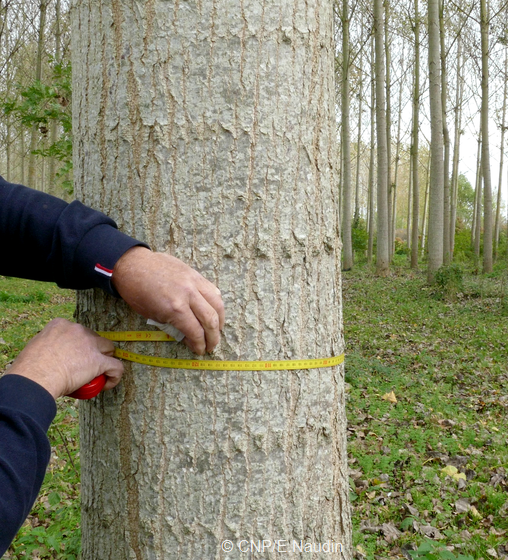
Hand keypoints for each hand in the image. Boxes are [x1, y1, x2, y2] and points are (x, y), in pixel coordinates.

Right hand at [6, 318, 123, 398]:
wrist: (34, 378)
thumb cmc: (29, 368)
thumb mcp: (36, 346)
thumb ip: (47, 344)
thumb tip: (50, 354)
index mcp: (61, 324)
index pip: (78, 332)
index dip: (79, 344)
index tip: (74, 356)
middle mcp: (78, 330)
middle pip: (95, 338)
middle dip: (94, 350)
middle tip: (86, 366)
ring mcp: (90, 344)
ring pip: (108, 348)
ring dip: (106, 360)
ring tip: (99, 373)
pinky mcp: (98, 361)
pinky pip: (116, 367)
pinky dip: (114, 376)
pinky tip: (108, 384)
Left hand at [112, 247, 224, 354]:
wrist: (133, 264)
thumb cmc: (137, 292)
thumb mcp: (151, 315)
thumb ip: (172, 325)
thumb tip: (188, 336)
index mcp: (175, 308)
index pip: (195, 331)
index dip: (200, 344)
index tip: (200, 350)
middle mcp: (188, 295)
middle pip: (210, 320)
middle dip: (213, 337)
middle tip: (212, 346)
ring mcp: (194, 282)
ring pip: (217, 304)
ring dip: (220, 320)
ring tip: (218, 330)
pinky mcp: (195, 274)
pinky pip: (212, 290)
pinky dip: (216, 303)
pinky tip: (215, 311)